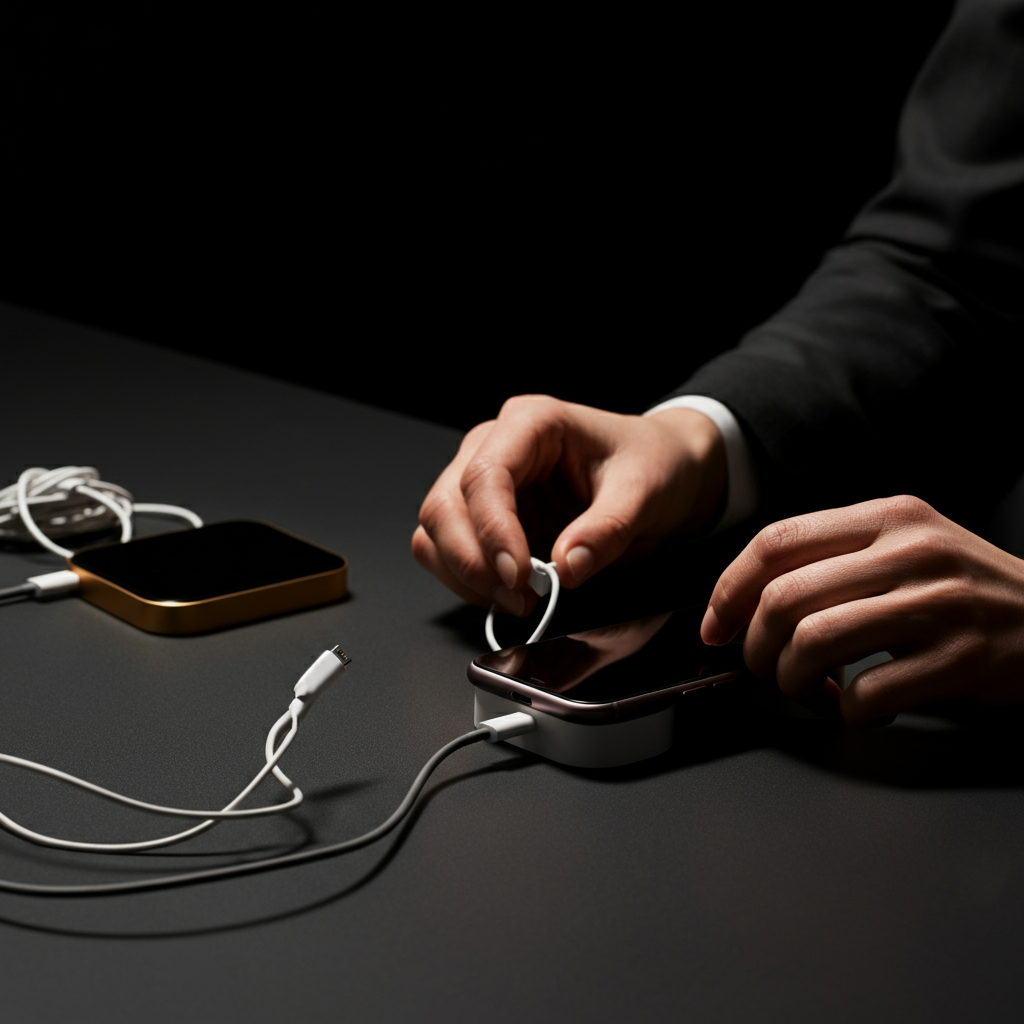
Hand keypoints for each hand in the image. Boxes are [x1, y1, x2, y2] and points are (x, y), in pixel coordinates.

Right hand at [412, 396, 725, 613]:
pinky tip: (507, 593)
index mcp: (531, 423)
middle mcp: (493, 446)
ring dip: (463, 574)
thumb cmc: (650, 464)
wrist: (659, 469)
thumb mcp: (644, 493)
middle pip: (445, 504)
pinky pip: (446, 550)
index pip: (485, 475)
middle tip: (519, 598)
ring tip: (518, 600)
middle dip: (472, 560)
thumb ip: (607, 530)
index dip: (493, 530)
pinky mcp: (482, 517)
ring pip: (435, 529)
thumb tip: (567, 567)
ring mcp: (481, 482)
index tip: (518, 576)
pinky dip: (465, 580)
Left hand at [701, 495, 1023, 724]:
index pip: (777, 541)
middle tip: (767, 669)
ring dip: (795, 681)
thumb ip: (837, 559)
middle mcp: (912, 552)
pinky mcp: (962, 660)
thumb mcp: (908, 549)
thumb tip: (746, 601)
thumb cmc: (967, 593)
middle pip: (784, 597)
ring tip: (815, 689)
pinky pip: (866, 694)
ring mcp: (939, 605)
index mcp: (889, 517)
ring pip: (813, 643)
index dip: (729, 589)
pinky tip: (863, 706)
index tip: (716, 627)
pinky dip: (848, 712)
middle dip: (756, 647)